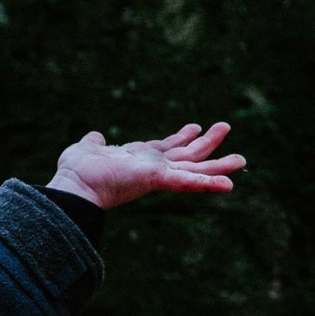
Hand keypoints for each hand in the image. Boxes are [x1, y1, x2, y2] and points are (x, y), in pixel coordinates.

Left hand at [48, 122, 244, 210]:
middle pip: (186, 156)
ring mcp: (158, 174)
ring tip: (241, 160)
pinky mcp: (158, 179)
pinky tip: (229, 185)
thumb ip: (94, 143)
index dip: (181, 138)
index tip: (195, 128)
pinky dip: (209, 184)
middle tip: (225, 128)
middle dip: (207, 144)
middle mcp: (152, 167)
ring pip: (195, 169)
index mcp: (139, 159)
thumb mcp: (86, 148)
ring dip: (218, 165)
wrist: (73, 187)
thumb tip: (95, 137)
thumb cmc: (76, 172)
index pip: (166, 148)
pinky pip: (188, 182)